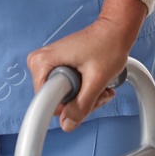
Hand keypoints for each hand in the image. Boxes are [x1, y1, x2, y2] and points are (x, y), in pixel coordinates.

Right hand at [26, 0, 148, 130]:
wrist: (114, 29)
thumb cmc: (108, 45)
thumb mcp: (97, 79)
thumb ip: (82, 104)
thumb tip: (67, 125)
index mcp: (42, 61)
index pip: (46, 101)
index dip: (68, 106)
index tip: (86, 96)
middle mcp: (40, 62)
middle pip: (55, 101)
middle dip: (80, 103)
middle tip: (99, 92)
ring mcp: (48, 65)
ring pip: (62, 98)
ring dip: (85, 99)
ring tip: (102, 88)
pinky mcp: (56, 67)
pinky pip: (66, 90)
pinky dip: (83, 92)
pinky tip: (96, 85)